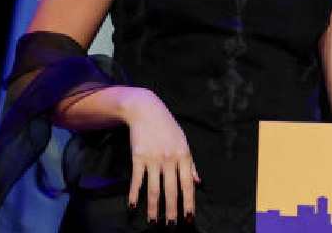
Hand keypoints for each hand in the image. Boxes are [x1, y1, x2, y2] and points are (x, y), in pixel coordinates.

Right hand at [121, 87, 199, 224]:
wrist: (146, 111)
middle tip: (171, 226)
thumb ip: (191, 163)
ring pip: (154, 189)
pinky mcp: (138, 158)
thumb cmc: (167, 128)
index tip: (189, 217)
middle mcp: (170, 159)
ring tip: (153, 222)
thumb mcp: (184, 142)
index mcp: (184, 156)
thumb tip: (198, 182)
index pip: (188, 184)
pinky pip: (137, 180)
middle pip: (171, 190)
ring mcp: (153, 159)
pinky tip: (133, 206)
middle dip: (172, 210)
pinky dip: (134, 194)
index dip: (189, 202)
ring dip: (153, 208)